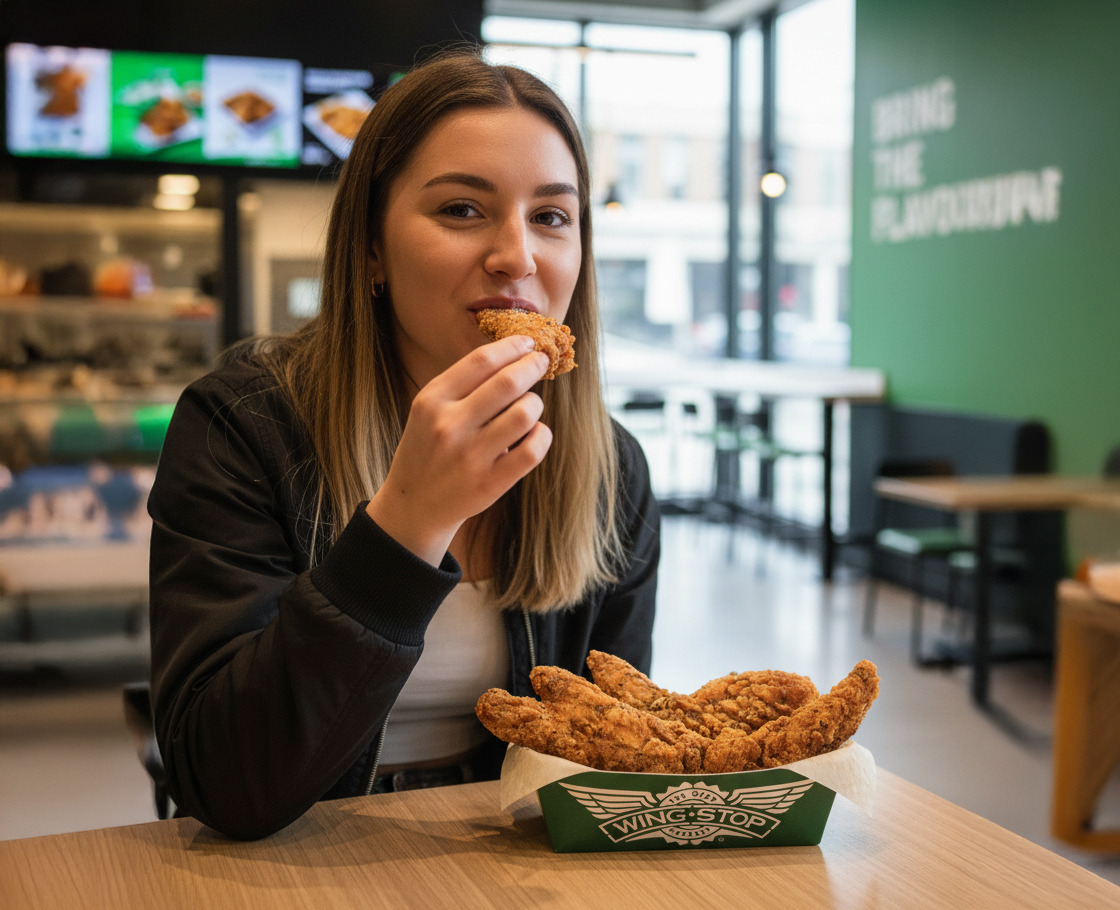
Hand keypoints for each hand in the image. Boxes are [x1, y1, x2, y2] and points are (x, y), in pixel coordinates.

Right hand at [365, 335, 551, 565]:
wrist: (414, 505)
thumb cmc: (428, 448)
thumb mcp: (429, 410)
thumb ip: (463, 384)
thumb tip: (513, 353)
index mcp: (431, 400)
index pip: (481, 361)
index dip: (511, 346)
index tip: (527, 342)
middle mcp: (449, 426)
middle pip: (508, 382)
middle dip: (533, 365)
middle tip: (540, 362)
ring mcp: (470, 457)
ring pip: (524, 413)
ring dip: (535, 403)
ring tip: (530, 405)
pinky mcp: (490, 483)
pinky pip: (532, 450)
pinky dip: (541, 435)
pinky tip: (534, 432)